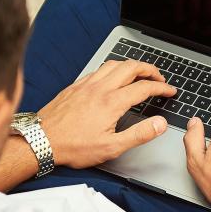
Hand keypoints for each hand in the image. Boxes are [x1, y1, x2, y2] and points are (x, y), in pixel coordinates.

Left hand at [39, 59, 176, 168]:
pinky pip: (98, 69)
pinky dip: (112, 68)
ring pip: (114, 63)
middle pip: (131, 67)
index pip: (144, 88)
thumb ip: (139, 134)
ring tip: (140, 73)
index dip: (161, 87)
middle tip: (159, 78)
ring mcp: (86, 84)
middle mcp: (100, 88)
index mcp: (111, 103)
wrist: (40, 140)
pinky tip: (113, 77)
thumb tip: (159, 124)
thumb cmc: (72, 146)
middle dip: (150, 69)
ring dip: (131, 65)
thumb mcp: (111, 148)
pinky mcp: (75, 86)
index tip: (169, 91)